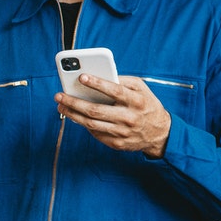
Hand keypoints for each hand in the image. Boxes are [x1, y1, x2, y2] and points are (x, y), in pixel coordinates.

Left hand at [54, 74, 171, 158]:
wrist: (160, 133)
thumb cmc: (146, 104)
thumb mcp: (141, 88)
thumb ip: (122, 81)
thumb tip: (98, 76)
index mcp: (137, 101)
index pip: (115, 91)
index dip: (97, 83)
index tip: (81, 77)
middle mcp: (130, 117)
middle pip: (96, 110)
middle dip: (74, 102)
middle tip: (59, 95)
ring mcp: (123, 133)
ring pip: (91, 124)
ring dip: (72, 114)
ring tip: (61, 106)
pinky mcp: (117, 144)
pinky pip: (96, 134)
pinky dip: (84, 124)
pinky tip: (75, 116)